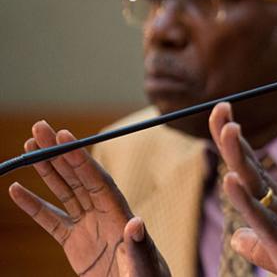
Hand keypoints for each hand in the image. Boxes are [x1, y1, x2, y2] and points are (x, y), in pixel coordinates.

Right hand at [8, 121, 169, 276]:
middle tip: (39, 127)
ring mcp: (88, 225)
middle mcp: (104, 213)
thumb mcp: (143, 266)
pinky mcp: (74, 242)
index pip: (97, 180)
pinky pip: (51, 219)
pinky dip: (33, 205)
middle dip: (58, 152)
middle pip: (77, 176)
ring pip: (64, 191)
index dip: (80, 158)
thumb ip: (138, 246)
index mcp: (120, 214)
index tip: (64, 136)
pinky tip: (17, 189)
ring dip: (46, 169)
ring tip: (29, 146)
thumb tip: (136, 222)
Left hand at [208, 102, 276, 276]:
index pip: (251, 172)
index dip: (235, 145)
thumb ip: (259, 246)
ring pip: (259, 187)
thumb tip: (236, 236)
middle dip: (233, 139)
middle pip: (251, 170)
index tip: (222, 115)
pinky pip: (265, 221)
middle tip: (220, 106)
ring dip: (241, 157)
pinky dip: (246, 200)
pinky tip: (230, 180)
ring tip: (228, 129)